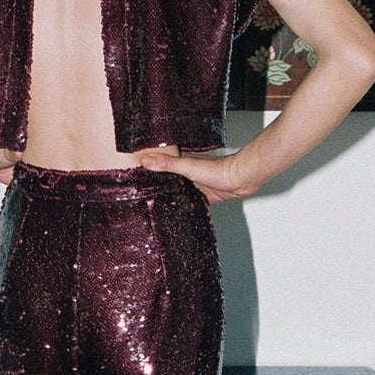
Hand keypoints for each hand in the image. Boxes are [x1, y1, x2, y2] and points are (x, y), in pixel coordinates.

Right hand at [136, 149, 254, 202]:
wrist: (241, 179)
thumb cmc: (219, 169)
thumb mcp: (188, 166)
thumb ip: (167, 164)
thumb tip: (145, 160)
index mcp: (182, 163)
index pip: (161, 166)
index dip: (149, 171)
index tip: (134, 177)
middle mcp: (188, 174)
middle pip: (169, 181)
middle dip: (158, 187)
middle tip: (141, 197)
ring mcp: (196, 186)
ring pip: (179, 193)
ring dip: (171, 198)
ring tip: (154, 208)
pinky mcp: (204, 197)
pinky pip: (190, 203)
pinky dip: (184, 207)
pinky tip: (176, 214)